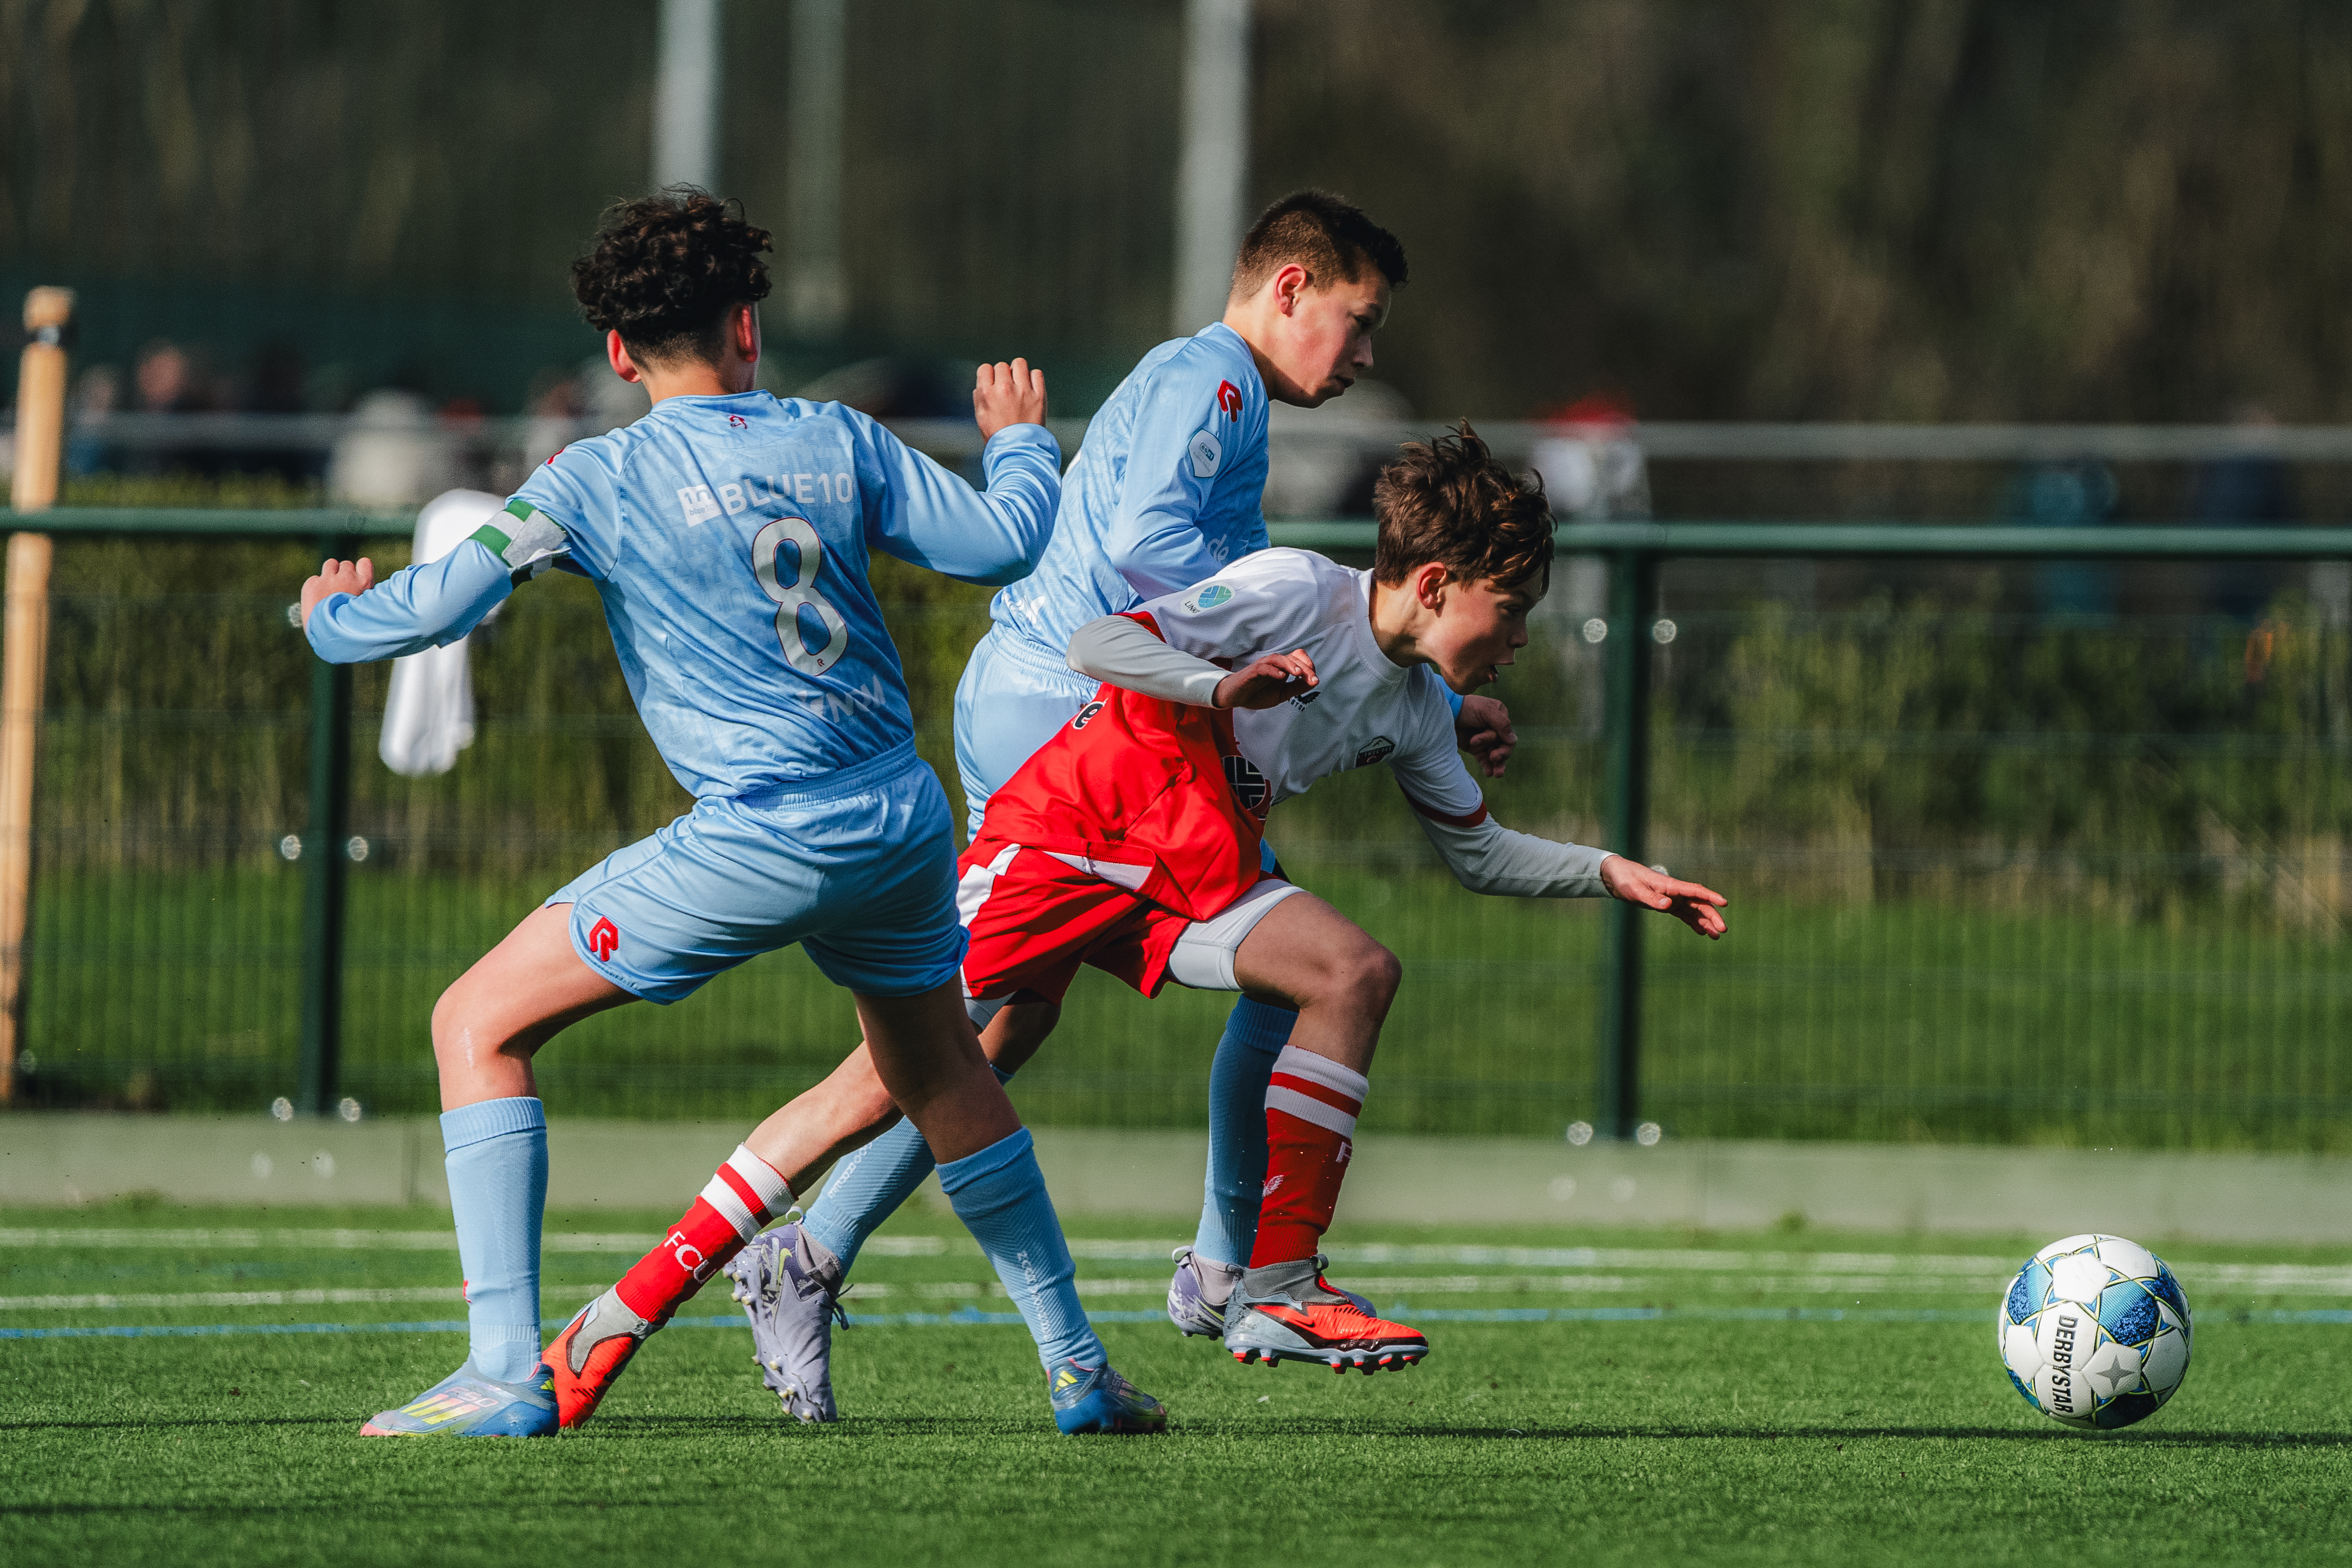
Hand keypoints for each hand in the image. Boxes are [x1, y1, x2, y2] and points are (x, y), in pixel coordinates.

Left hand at [299, 557, 374, 626]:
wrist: (331, 636)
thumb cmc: (353, 628)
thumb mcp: (366, 611)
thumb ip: (363, 597)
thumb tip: (361, 594)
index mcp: (364, 583)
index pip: (364, 562)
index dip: (360, 569)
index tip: (357, 578)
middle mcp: (347, 577)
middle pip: (345, 565)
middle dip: (343, 574)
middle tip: (341, 590)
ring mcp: (328, 579)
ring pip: (330, 564)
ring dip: (330, 573)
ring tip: (329, 590)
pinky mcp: (312, 584)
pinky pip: (314, 579)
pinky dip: (315, 587)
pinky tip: (317, 600)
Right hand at [973, 358, 1045, 439]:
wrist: (1018, 450)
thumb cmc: (998, 436)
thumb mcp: (981, 416)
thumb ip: (981, 396)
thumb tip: (985, 381)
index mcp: (986, 394)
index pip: (985, 368)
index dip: (989, 375)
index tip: (993, 384)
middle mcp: (1004, 389)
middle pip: (1002, 366)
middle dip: (1003, 375)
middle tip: (1007, 388)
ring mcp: (1023, 391)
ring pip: (1019, 364)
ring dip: (1018, 371)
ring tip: (1019, 383)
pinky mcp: (1039, 395)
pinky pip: (1037, 373)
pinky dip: (1033, 377)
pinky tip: (1031, 387)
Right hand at [1213, 649, 1317, 709]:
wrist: (1237, 697)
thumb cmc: (1258, 693)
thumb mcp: (1282, 694)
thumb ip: (1297, 688)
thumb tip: (1314, 682)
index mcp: (1283, 667)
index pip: (1299, 658)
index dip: (1309, 666)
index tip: (1315, 680)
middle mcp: (1275, 663)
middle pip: (1293, 657)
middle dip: (1305, 668)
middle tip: (1312, 679)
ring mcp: (1263, 666)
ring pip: (1278, 659)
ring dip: (1290, 664)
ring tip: (1299, 673)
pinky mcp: (1252, 671)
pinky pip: (1263, 667)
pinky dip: (1273, 671)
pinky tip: (1281, 677)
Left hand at [1456, 693, 1516, 776]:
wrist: (1447, 713)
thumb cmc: (1467, 708)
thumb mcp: (1486, 711)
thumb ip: (1502, 724)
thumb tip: (1512, 741)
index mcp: (1500, 718)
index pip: (1508, 737)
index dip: (1505, 746)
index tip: (1495, 751)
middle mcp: (1495, 730)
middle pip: (1504, 747)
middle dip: (1501, 755)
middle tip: (1494, 758)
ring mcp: (1485, 740)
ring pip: (1495, 756)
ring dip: (1498, 765)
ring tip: (1497, 774)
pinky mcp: (1475, 749)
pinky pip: (1484, 760)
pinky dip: (1487, 767)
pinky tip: (1488, 773)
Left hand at [1600, 857, 1727, 938]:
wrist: (1617, 876)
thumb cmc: (1626, 880)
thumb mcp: (1636, 890)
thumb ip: (1652, 898)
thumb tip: (1669, 906)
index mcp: (1671, 886)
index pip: (1695, 891)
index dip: (1710, 896)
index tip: (1724, 903)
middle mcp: (1675, 892)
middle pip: (1699, 903)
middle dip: (1712, 916)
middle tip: (1723, 929)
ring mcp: (1672, 898)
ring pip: (1694, 911)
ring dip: (1705, 922)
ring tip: (1716, 936)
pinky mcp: (1667, 905)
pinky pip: (1684, 914)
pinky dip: (1693, 923)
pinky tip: (1702, 932)